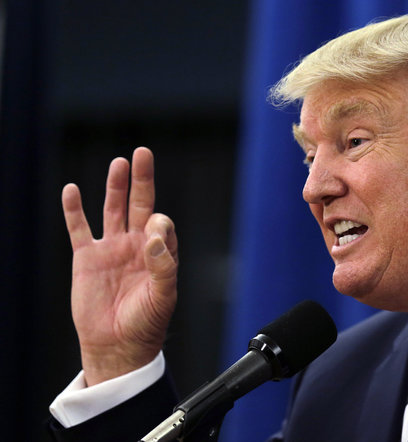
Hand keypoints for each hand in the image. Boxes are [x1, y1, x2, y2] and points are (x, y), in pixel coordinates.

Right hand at [62, 147, 177, 385]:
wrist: (116, 345)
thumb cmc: (145, 322)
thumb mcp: (163, 296)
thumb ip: (164, 267)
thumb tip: (153, 238)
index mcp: (159, 253)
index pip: (160, 223)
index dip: (157, 223)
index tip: (151, 236)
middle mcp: (136, 245)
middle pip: (139, 204)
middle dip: (142, 180)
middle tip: (142, 153)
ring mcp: (111, 249)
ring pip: (112, 209)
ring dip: (115, 186)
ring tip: (119, 163)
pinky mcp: (87, 258)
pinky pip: (79, 228)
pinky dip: (74, 209)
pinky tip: (72, 190)